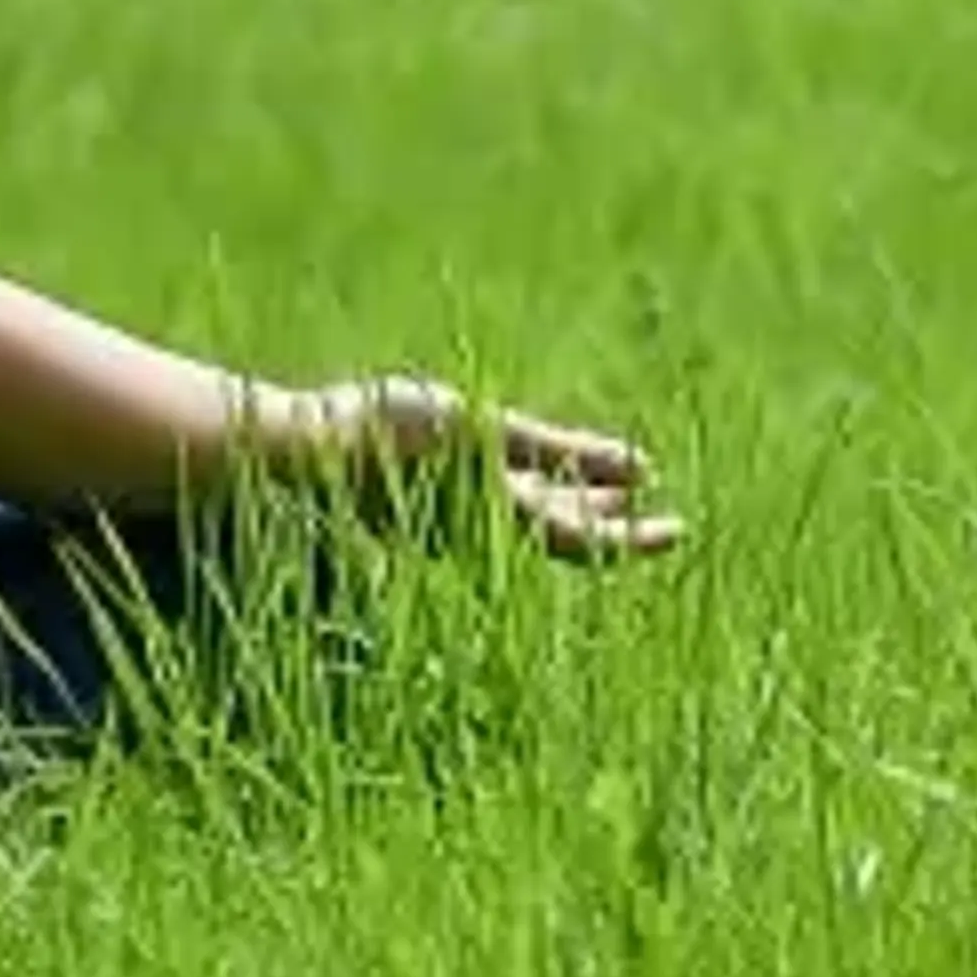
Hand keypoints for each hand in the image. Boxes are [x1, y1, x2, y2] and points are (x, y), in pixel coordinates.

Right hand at [297, 376, 684, 565]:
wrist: (298, 453)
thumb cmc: (394, 437)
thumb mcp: (487, 432)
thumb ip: (562, 451)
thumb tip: (643, 470)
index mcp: (503, 519)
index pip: (587, 544)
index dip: (633, 540)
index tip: (677, 528)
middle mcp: (482, 526)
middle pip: (562, 531)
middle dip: (609, 518)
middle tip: (653, 506)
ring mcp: (450, 516)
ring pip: (528, 515)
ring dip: (572, 499)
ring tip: (607, 486)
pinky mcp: (422, 500)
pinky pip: (492, 503)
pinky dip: (528, 487)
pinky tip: (525, 468)